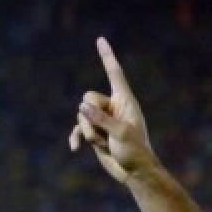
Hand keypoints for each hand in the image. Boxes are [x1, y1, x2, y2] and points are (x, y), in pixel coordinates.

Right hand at [68, 37, 156, 184]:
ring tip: (105, 144)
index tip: (100, 39)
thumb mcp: (120, 134)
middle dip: (92, 117)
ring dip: (90, 132)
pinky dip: (77, 137)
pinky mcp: (95, 132)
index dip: (107, 56)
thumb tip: (82, 107)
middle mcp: (112, 106)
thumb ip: (101, 119)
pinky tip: (75, 148)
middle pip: (88, 98)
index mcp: (125, 101)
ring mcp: (102, 119)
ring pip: (81, 115)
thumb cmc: (135, 152)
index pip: (114, 73)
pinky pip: (78, 128)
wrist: (135, 172)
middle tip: (108, 133)